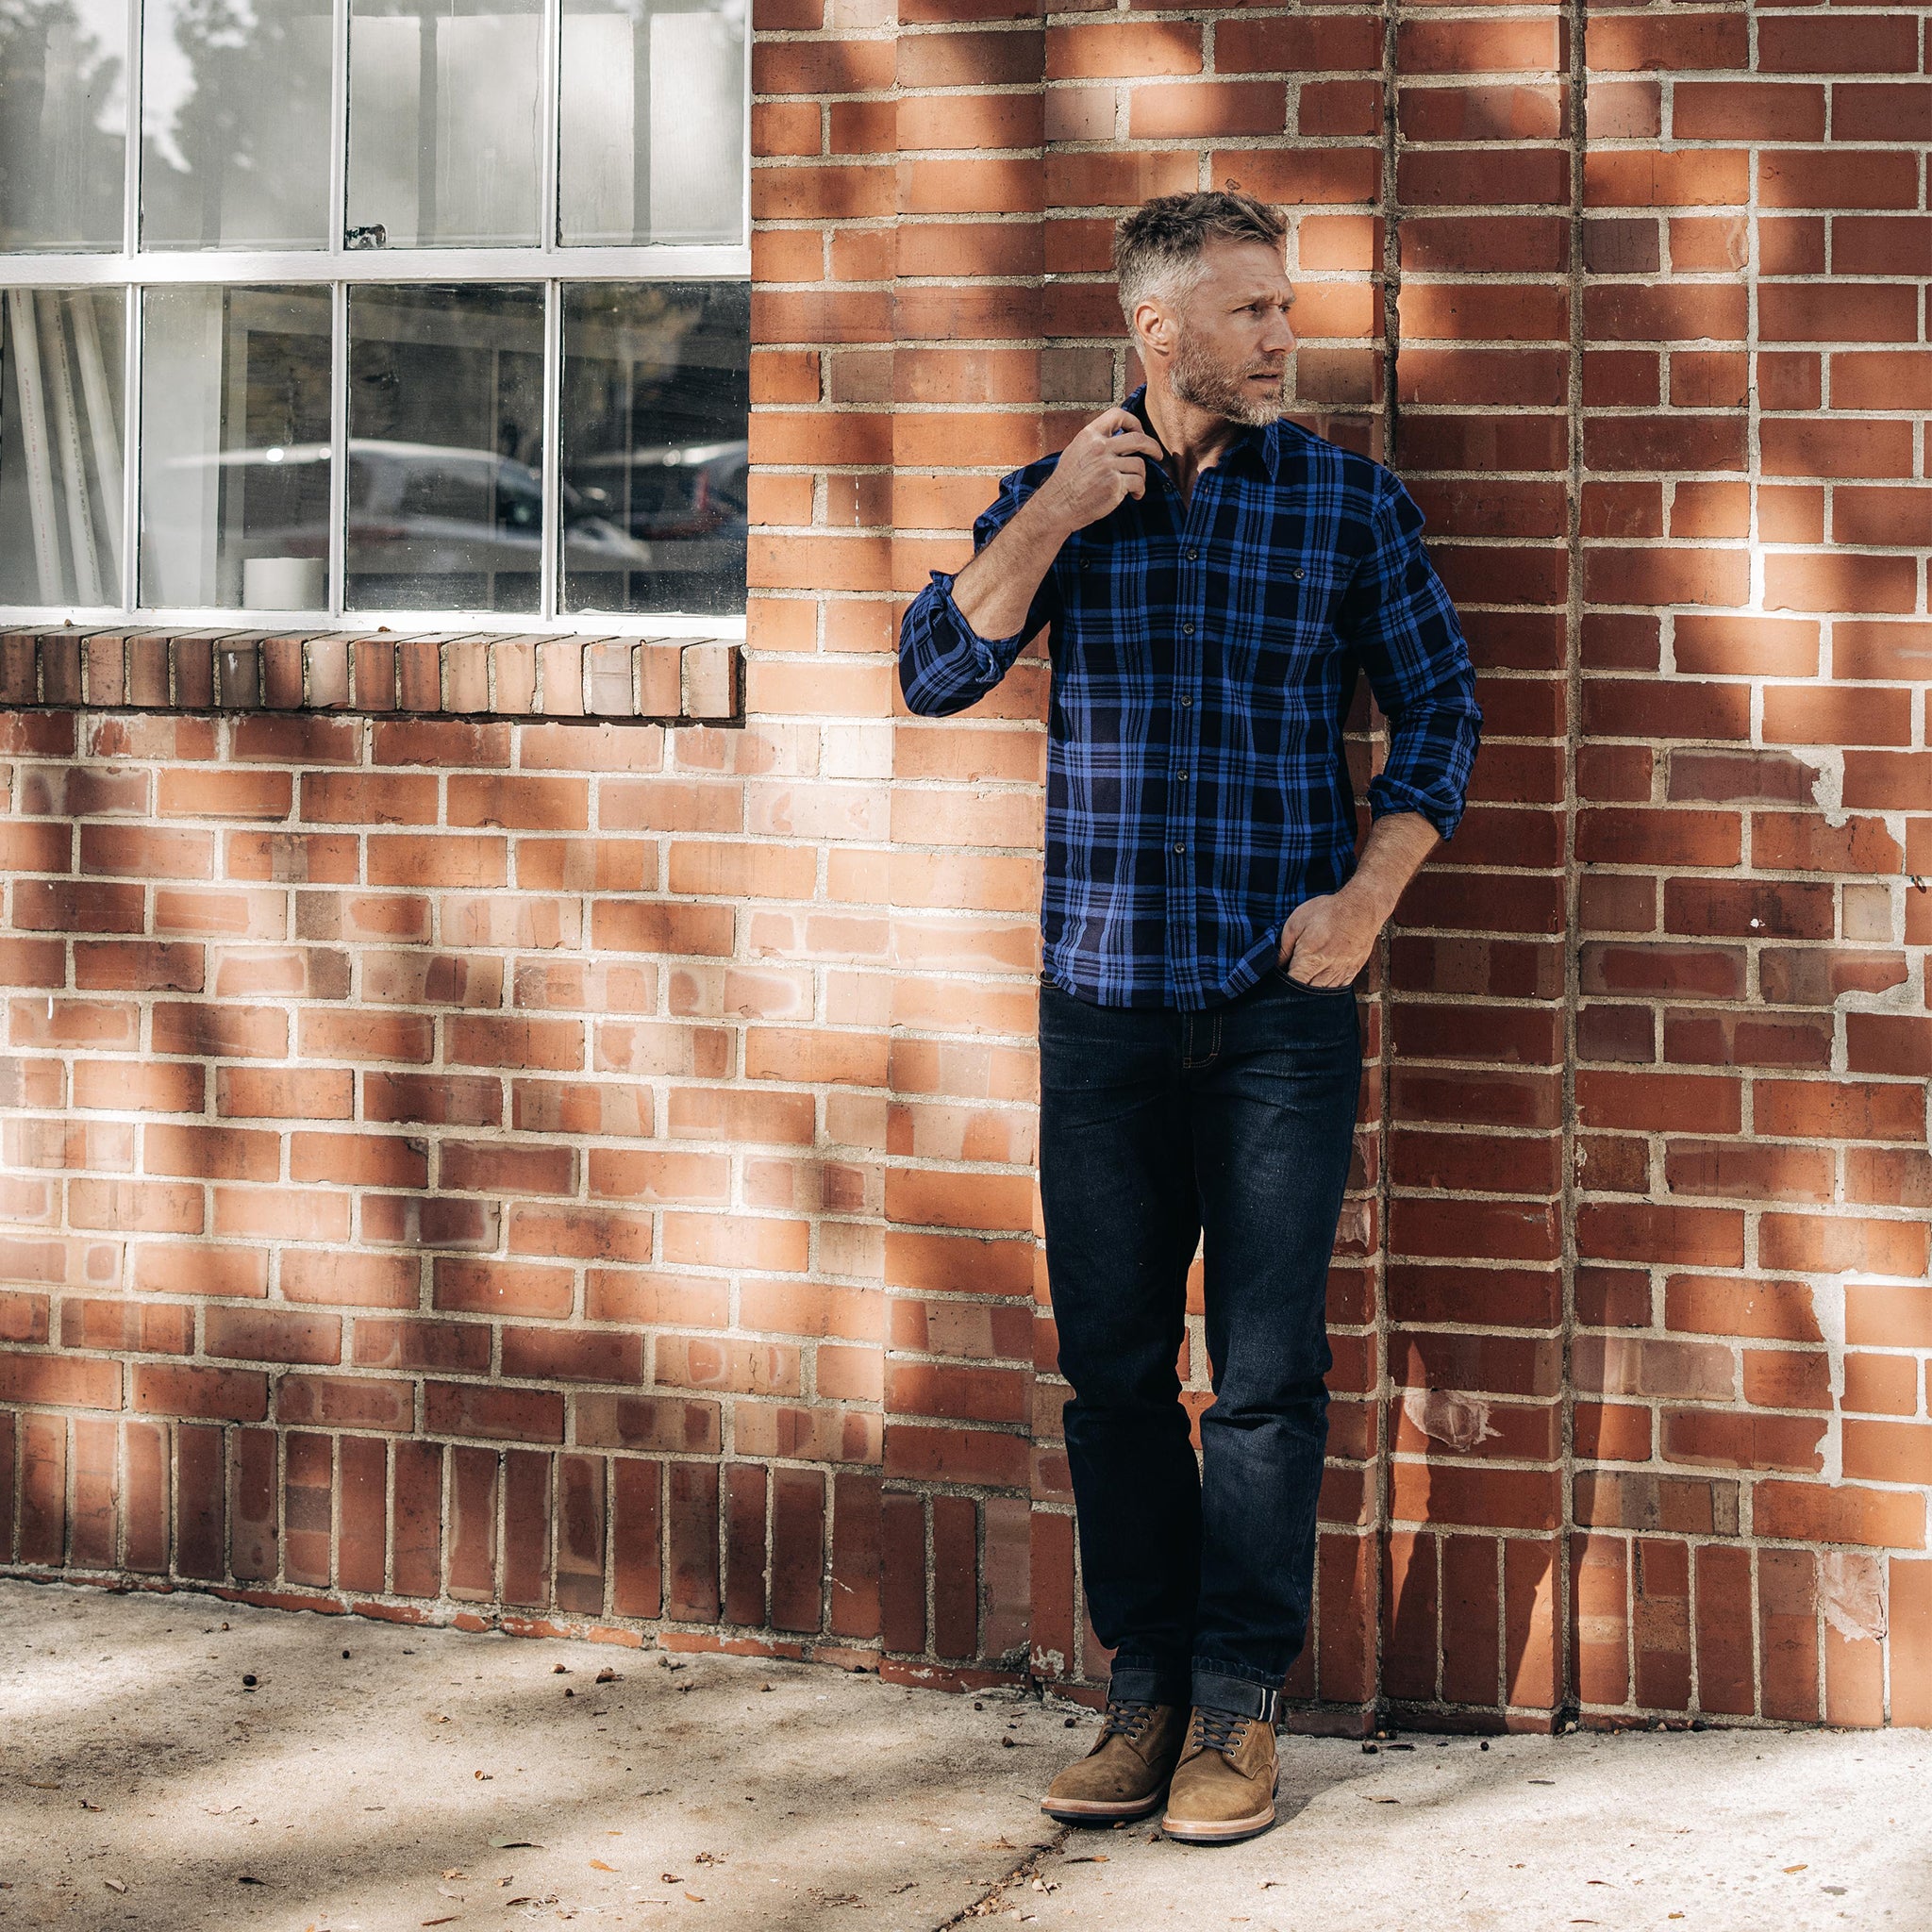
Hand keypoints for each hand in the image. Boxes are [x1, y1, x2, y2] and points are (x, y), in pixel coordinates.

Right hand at [1031, 408, 1168, 534]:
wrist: (1057, 506)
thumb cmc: (1066, 482)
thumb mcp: (1076, 451)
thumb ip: (1096, 441)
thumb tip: (1119, 436)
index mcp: (1089, 436)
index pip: (1118, 415)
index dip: (1133, 421)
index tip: (1138, 431)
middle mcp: (1100, 448)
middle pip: (1138, 439)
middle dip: (1153, 447)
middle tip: (1157, 454)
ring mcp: (1108, 466)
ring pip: (1140, 464)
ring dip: (1142, 476)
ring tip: (1135, 485)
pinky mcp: (1114, 485)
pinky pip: (1138, 482)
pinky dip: (1140, 489)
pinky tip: (1134, 495)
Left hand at [1278, 889, 1382, 987]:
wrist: (1361, 907)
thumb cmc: (1328, 911)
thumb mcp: (1296, 923)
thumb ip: (1284, 947)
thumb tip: (1277, 965)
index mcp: (1309, 959)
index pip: (1293, 985)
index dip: (1284, 986)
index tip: (1280, 980)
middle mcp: (1327, 970)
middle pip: (1307, 993)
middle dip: (1297, 990)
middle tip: (1292, 980)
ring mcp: (1341, 972)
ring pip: (1323, 993)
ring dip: (1313, 991)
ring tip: (1307, 980)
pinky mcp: (1353, 971)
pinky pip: (1339, 989)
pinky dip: (1329, 990)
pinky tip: (1323, 982)